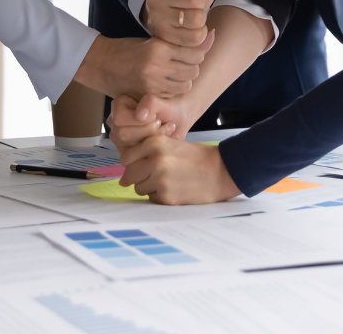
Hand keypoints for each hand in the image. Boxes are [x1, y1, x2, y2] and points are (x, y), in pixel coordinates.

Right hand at [76, 33, 213, 99]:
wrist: (101, 64)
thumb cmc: (128, 49)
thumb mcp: (153, 40)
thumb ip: (180, 42)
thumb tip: (212, 34)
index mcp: (159, 47)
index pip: (194, 52)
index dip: (197, 52)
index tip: (190, 51)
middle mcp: (157, 66)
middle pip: (193, 70)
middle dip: (192, 67)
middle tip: (182, 63)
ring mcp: (152, 84)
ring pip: (186, 85)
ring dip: (184, 80)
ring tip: (173, 74)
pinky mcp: (148, 96)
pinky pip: (173, 95)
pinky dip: (173, 90)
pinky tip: (165, 83)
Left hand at [110, 100, 238, 204]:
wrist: (219, 171)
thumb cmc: (194, 157)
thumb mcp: (170, 144)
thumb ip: (146, 154)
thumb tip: (122, 180)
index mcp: (154, 142)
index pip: (126, 157)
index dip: (133, 163)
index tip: (143, 164)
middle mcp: (155, 160)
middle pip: (129, 174)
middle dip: (138, 177)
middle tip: (155, 175)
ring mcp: (160, 179)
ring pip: (139, 188)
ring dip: (149, 187)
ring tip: (167, 180)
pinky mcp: (167, 197)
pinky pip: (151, 199)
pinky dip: (159, 196)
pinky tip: (174, 188)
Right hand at [142, 0, 232, 44]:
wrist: (171, 14)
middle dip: (202, 1)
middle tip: (194, 2)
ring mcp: (155, 14)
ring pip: (196, 18)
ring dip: (201, 18)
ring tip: (190, 13)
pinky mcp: (161, 35)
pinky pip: (195, 38)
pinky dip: (199, 34)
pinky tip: (189, 27)